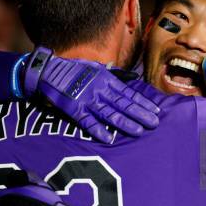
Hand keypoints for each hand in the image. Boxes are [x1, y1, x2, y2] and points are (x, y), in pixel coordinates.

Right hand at [18, 46, 159, 143]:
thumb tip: (133, 78)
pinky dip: (97, 129)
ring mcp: (87, 99)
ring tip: (138, 131)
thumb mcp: (97, 68)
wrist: (49, 70)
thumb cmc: (74, 70)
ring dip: (124, 123)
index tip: (156, 111)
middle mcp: (99, 89)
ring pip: (109, 113)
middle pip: (123, 104)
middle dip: (139, 114)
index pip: (129, 94)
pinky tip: (108, 138)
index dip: (143, 103)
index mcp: (106, 80)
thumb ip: (115, 75)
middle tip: (154, 123)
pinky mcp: (74, 108)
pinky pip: (87, 121)